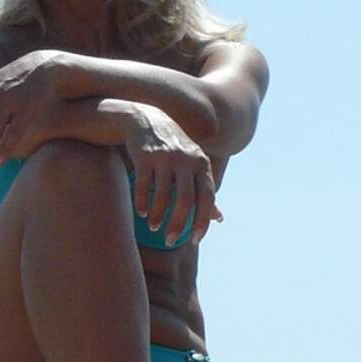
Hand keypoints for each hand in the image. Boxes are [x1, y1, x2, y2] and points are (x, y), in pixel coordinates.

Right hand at [123, 104, 222, 245]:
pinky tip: (141, 212)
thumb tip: (219, 219)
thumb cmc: (174, 150)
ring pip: (163, 195)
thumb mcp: (194, 165)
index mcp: (201, 164)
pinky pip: (143, 185)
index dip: (202, 222)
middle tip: (170, 241)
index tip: (195, 240)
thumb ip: (205, 191)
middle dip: (178, 225)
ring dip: (158, 216)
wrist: (145, 120)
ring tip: (154, 227)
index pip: (207, 198)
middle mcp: (186, 160)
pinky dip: (142, 202)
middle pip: (186, 201)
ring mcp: (165, 157)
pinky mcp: (145, 156)